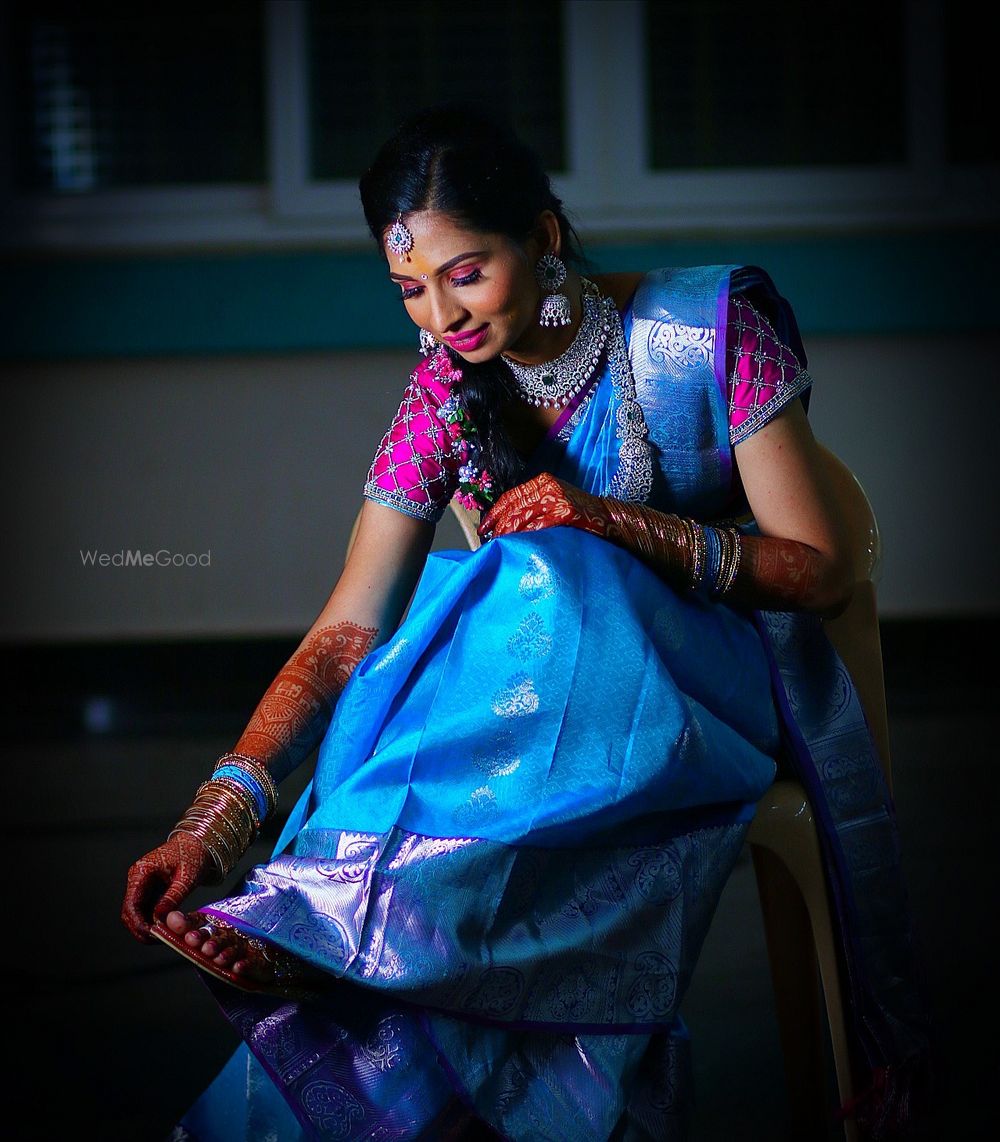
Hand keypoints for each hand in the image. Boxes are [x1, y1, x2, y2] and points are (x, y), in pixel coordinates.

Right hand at [122, 832, 213, 943]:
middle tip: (160, 940)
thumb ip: (173, 897)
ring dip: (147, 927)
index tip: (152, 936)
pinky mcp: (149, 891)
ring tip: (165, 936)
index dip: (138, 924)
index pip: (131, 904)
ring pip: (136, 914)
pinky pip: (146, 910)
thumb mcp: (187, 876)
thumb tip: (158, 918)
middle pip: (130, 912)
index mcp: (141, 871)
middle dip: (141, 929)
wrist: (200, 843)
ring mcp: (141, 885)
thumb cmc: (194, 854)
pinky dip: (154, 921)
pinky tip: (167, 928)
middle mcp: (137, 879)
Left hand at [478, 472, 609, 540]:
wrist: (608, 517)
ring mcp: (556, 498)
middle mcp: (547, 486)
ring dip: (509, 533)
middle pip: (514, 507)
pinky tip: (520, 545)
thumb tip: (507, 523)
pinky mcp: (565, 512)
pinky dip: (527, 536)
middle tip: (490, 542)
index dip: (494, 513)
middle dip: (499, 526)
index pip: (511, 496)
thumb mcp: (554, 501)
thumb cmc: (579, 513)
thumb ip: (534, 506)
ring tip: (501, 545)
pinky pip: (539, 526)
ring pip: (523, 516)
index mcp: (542, 481)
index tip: (484, 528)